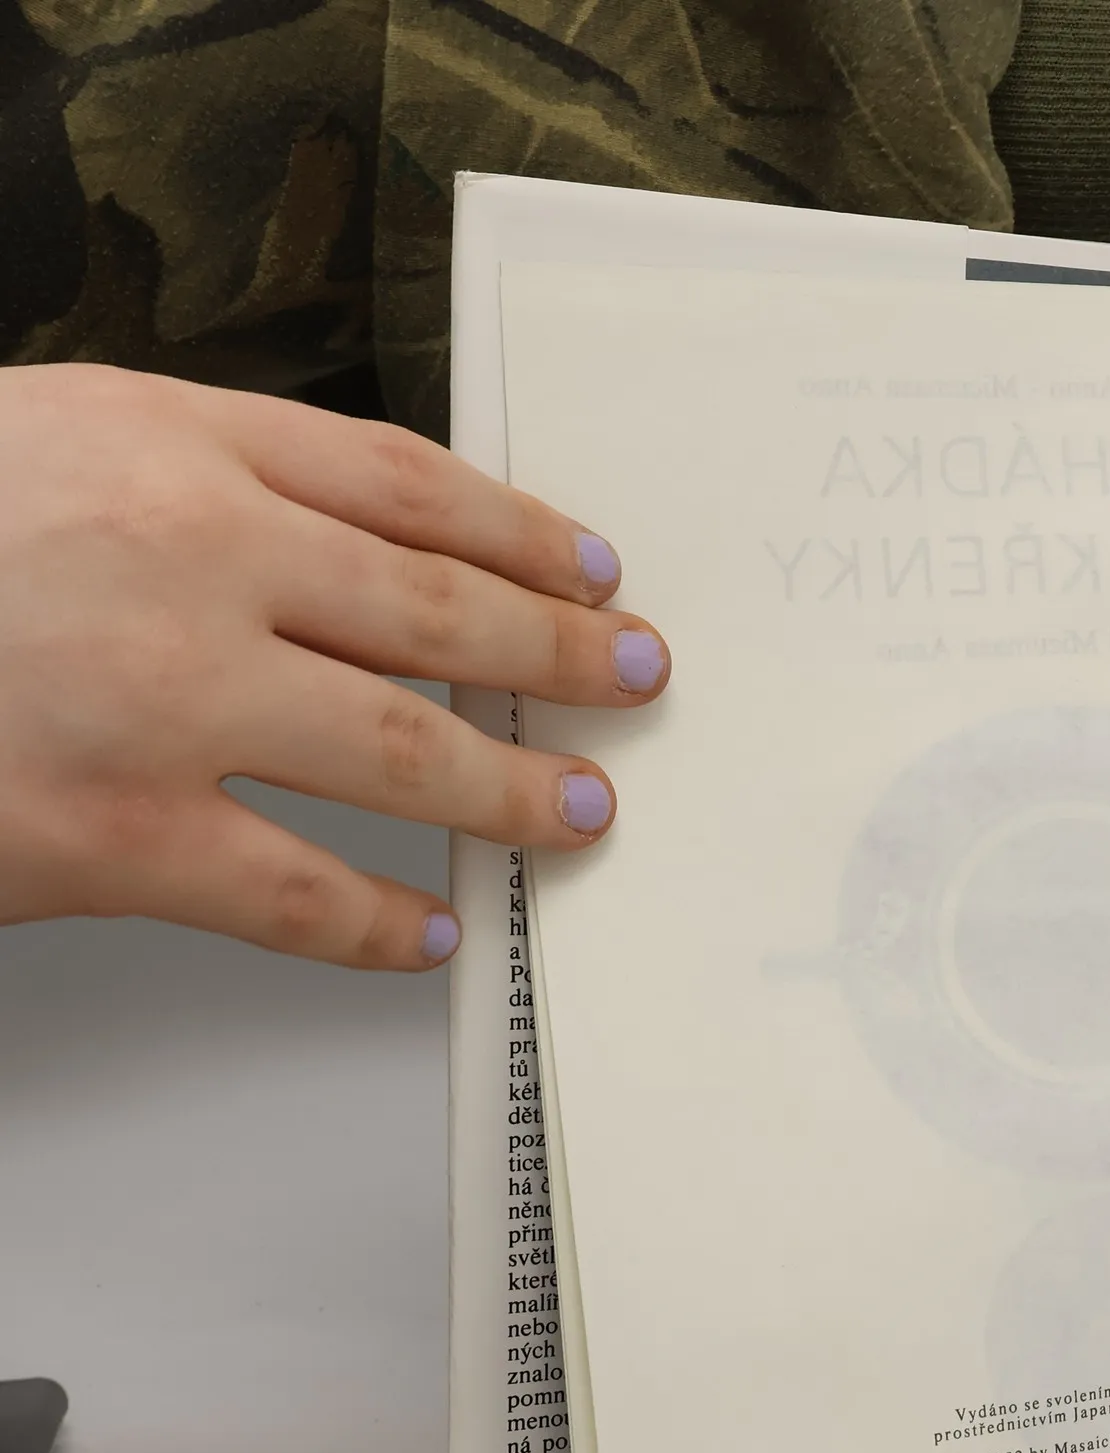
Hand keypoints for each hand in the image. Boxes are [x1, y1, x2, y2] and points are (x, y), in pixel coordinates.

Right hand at [0, 365, 669, 968]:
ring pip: (402, 750)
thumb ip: (198, 476)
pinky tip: (435, 932)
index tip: (591, 566)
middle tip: (632, 677)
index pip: (405, 483)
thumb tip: (361, 547)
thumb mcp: (50, 447)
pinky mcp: (110, 832)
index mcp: (169, 444)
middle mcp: (184, 559)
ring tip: (577, 809)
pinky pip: (297, 891)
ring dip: (512, 788)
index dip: (523, 530)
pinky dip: (381, 922)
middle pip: (438, 608)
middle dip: (561, 652)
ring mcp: (156, 700)